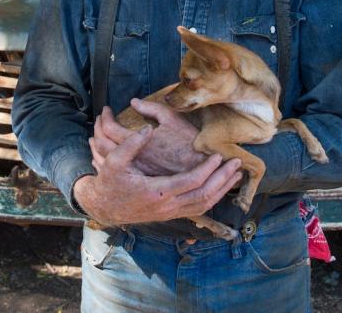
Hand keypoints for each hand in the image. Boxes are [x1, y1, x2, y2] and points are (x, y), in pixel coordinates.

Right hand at [75, 126, 242, 225]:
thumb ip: (131, 145)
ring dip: (222, 189)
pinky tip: (221, 186)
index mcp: (156, 192)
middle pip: (204, 195)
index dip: (207, 169)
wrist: (104, 207)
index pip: (190, 182)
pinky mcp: (172, 213)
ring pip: (204, 204)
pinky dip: (213, 197)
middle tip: (237, 164)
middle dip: (223, 179)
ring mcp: (171, 212)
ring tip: (236, 175)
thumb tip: (147, 129)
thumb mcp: (114, 162)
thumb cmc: (110, 182)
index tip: (218, 155)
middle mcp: (167, 205)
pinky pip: (198, 208)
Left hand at [92, 100, 204, 174]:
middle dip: (97, 130)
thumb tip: (133, 101)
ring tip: (96, 137)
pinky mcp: (139, 178)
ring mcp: (134, 170)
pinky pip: (113, 172)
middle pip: (102, 144)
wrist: (202, 167)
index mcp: (138, 141)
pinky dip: (103, 161)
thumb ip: (151, 108)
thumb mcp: (171, 119)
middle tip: (99, 120)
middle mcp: (132, 158)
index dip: (105, 117)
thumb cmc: (188, 142)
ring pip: (104, 160)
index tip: (106, 110)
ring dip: (97, 146)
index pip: (109, 128)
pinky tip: (103, 157)